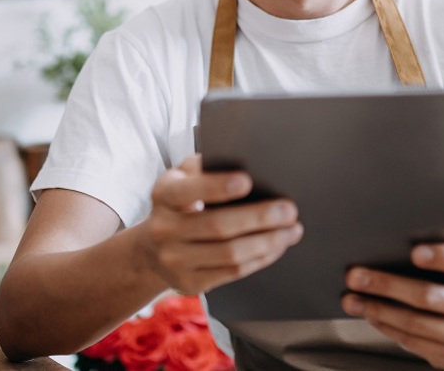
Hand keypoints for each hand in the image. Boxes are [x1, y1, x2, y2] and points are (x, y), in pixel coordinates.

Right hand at [134, 154, 302, 295]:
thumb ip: (205, 167)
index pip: (189, 190)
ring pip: (230, 254)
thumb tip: (247, 159)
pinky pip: (233, 272)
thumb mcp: (181, 179)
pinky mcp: (190, 283)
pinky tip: (277, 247)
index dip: (218, 186)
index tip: (248, 181)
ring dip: (267, 242)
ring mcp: (175, 260)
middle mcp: (164, 229)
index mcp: (163, 195)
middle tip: (289, 210)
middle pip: (218, 225)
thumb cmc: (179, 205)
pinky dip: (260, 259)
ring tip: (292, 230)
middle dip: (259, 218)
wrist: (151, 250)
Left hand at [342, 244, 443, 369]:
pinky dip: (386, 327)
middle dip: (386, 285)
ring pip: (414, 323)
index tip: (414, 253)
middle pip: (429, 296)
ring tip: (353, 299)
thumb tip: (387, 248)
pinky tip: (371, 315)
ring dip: (377, 310)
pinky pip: (411, 342)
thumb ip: (438, 255)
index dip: (443, 257)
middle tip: (356, 276)